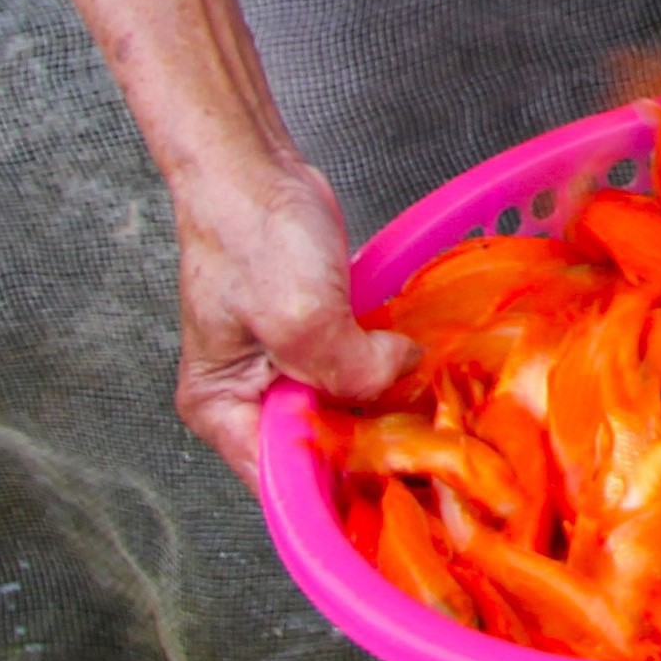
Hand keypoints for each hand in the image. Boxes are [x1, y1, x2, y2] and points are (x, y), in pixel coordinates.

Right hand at [168, 149, 413, 483]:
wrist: (254, 171)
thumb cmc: (250, 237)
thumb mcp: (301, 316)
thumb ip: (350, 367)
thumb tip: (401, 376)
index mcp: (222, 409)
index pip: (283, 477)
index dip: (339, 486)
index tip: (399, 489)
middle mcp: (248, 397)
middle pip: (318, 446)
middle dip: (371, 444)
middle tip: (435, 450)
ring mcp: (284, 366)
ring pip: (346, 408)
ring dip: (387, 404)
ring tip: (439, 411)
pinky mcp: (316, 335)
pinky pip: (359, 369)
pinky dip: (388, 368)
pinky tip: (425, 368)